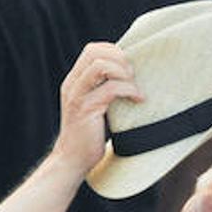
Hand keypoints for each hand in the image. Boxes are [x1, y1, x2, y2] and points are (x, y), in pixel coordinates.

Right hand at [52, 43, 142, 171]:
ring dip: (123, 72)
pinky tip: (138, 100)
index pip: (92, 50)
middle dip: (119, 59)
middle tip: (133, 77)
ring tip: (134, 88)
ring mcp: (78, 96)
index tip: (129, 69)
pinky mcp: (86, 109)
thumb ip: (103, 90)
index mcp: (74, 81)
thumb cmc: (88, 136)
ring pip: (100, 65)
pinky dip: (129, 90)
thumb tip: (131, 77)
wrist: (72, 160)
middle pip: (95, 52)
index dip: (114, 52)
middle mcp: (73, 85)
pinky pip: (110, 89)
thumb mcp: (95, 106)